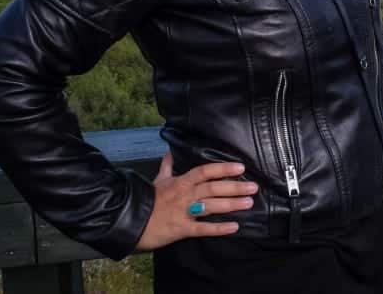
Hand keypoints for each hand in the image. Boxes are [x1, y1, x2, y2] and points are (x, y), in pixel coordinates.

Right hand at [135, 152, 257, 251]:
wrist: (129, 221)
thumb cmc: (145, 200)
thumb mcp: (157, 180)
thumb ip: (167, 167)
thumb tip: (169, 152)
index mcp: (181, 182)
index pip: (205, 171)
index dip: (223, 169)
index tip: (240, 168)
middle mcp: (185, 195)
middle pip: (214, 188)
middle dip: (234, 187)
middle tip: (254, 187)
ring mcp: (184, 212)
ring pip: (212, 206)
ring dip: (232, 204)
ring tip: (249, 202)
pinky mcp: (182, 229)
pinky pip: (203, 229)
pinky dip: (219, 229)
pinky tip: (234, 227)